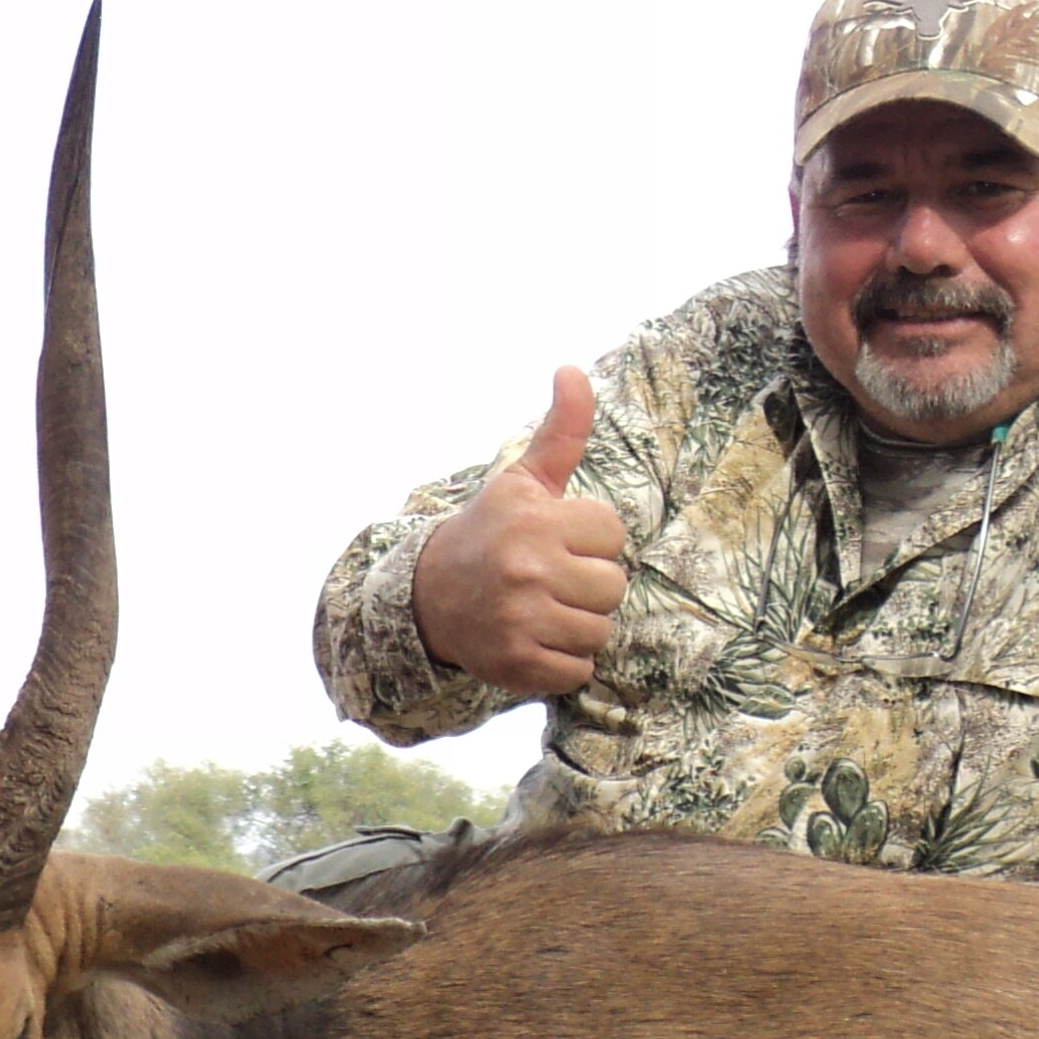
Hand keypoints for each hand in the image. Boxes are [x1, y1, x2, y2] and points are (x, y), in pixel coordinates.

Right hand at [410, 366, 629, 696]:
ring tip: (541, 608)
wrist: (426, 598)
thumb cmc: (488, 533)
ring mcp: (522, 620)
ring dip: (577, 624)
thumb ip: (561, 430)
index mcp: (535, 521)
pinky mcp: (517, 664)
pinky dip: (562, 661)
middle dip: (587, 584)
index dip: (589, 538)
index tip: (554, 539)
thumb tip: (572, 368)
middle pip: (613, 586)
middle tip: (547, 578)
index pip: (613, 533)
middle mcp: (527, 569)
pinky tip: (534, 638)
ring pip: (599, 630)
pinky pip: (578, 670)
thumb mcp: (521, 481)